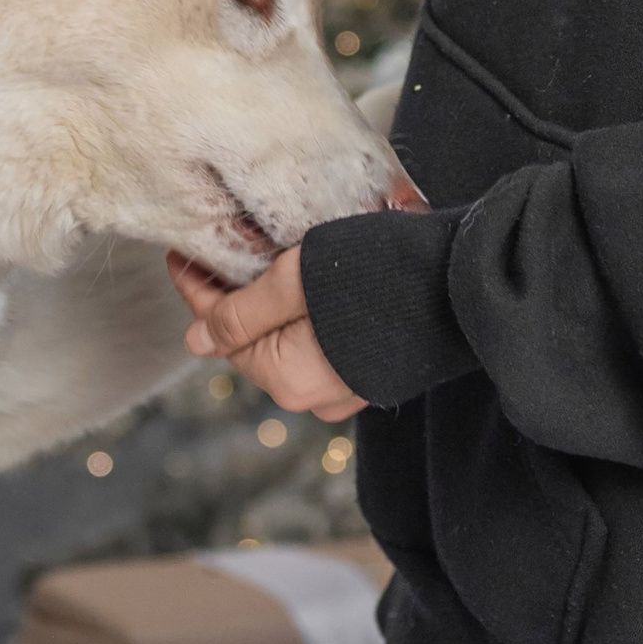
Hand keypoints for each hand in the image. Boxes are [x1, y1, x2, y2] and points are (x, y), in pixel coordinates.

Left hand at [166, 243, 366, 419]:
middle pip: (254, 341)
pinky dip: (302, 316)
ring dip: (268, 305)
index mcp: (287, 379)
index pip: (221, 333)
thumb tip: (195, 344)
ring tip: (258, 258)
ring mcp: (345, 389)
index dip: (199, 288)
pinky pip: (318, 346)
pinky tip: (303, 284)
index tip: (182, 252)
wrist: (460, 281)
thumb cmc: (376, 273)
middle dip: (233, 296)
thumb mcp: (294, 282)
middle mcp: (313, 396)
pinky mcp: (370, 372)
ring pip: (286, 343)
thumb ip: (241, 314)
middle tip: (217, 247)